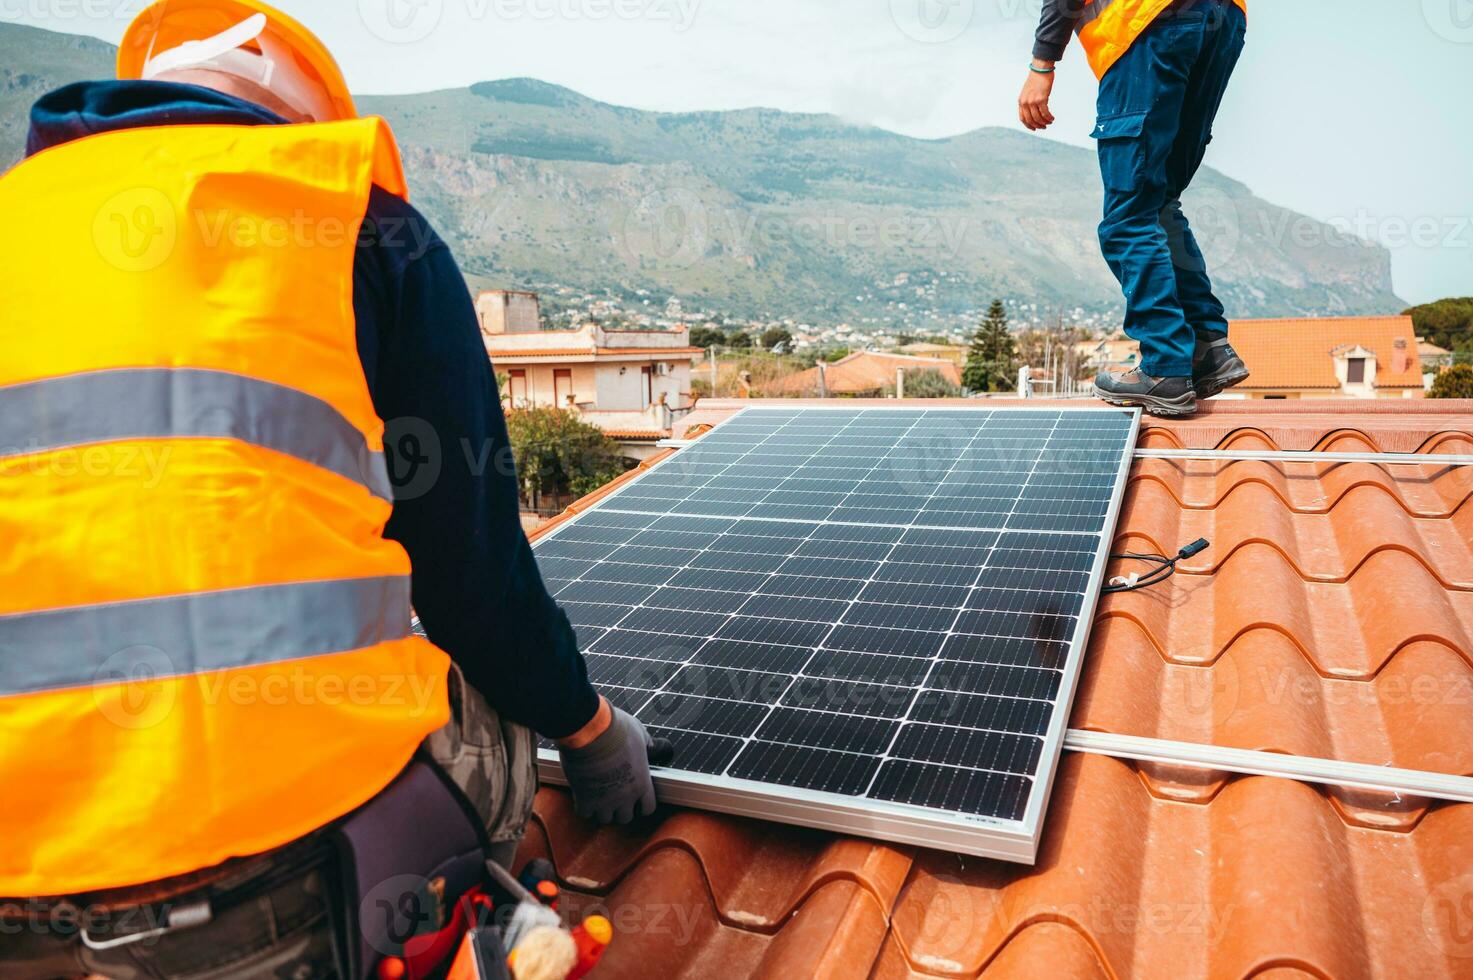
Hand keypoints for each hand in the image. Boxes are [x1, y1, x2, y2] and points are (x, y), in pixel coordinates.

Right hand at [557, 698, 666, 823]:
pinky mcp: (585, 799)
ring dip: (601, 808)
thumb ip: (647, 744)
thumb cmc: (615, 729)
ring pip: (605, 818)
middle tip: (613, 795)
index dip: (641, 804)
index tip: (635, 798)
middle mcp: (625, 796)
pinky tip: (582, 794)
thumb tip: (652, 745)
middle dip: (620, 808)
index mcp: (642, 782)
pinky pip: (584, 813)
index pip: (648, 808)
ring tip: (597, 795)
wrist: (589, 730)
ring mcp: (605, 800)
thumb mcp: (639, 733)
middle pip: (625, 817)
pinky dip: (583, 806)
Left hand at [1019, 61, 1055, 131]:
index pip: (1023, 118)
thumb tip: (1036, 112)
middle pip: (1030, 120)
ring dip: (1045, 122)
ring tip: (1050, 122)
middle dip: (1038, 125)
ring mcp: (1032, 101)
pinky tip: (1052, 118)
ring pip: (1038, 118)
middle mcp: (1025, 102)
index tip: (1035, 128)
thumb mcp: (1028, 92)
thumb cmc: (1036, 80)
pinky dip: (1049, 117)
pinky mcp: (1041, 99)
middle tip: (1044, 126)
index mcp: (1021, 101)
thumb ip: (1029, 102)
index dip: (1029, 125)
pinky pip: (1045, 113)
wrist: (1040, 69)